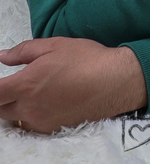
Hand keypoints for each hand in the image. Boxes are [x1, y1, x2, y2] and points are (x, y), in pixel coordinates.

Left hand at [0, 38, 147, 133]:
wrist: (115, 81)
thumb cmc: (88, 59)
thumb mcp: (56, 45)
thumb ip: (24, 51)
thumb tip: (3, 56)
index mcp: (26, 84)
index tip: (2, 83)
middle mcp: (28, 106)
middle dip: (3, 97)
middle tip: (15, 85)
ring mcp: (39, 120)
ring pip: (13, 118)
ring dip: (15, 107)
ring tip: (33, 93)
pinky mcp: (51, 128)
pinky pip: (30, 124)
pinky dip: (31, 115)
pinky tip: (46, 102)